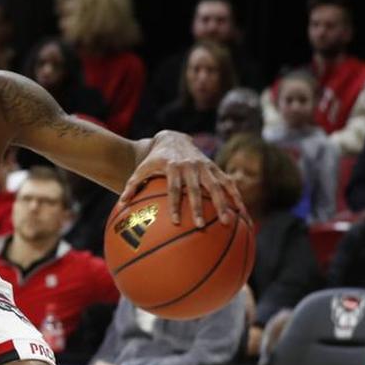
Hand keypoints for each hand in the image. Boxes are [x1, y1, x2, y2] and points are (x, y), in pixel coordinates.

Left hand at [121, 131, 244, 226]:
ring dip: (223, 204)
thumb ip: (132, 185)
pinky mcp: (216, 168)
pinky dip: (237, 197)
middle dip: (200, 207)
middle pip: (197, 189)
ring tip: (228, 222)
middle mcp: (192, 166)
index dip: (176, 204)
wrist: (173, 139)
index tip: (176, 222)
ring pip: (217, 186)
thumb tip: (121, 204)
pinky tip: (243, 214)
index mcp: (173, 167)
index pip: (174, 188)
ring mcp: (206, 167)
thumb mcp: (141, 168)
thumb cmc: (155, 159)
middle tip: (201, 225)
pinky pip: (229, 184)